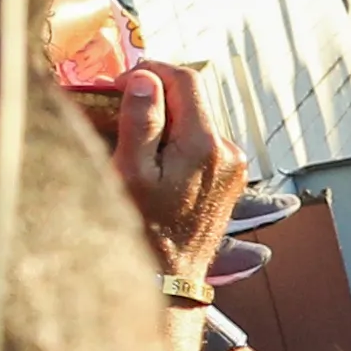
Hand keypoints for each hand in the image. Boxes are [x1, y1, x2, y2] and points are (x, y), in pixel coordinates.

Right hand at [110, 59, 248, 286]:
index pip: (184, 79)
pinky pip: (200, 143)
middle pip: (191, 98)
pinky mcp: (228, 179)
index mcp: (205, 144)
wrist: (170, 278)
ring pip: (194, 120)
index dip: (149, 72)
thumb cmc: (145, 230)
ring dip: (164, 120)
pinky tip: (152, 161)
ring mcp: (232, 166)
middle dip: (155, 96)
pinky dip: (175, 141)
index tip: (119, 86)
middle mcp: (227, 151)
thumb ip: (141, 121)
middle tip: (118, 109)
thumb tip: (144, 78)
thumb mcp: (131, 172)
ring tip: (131, 140)